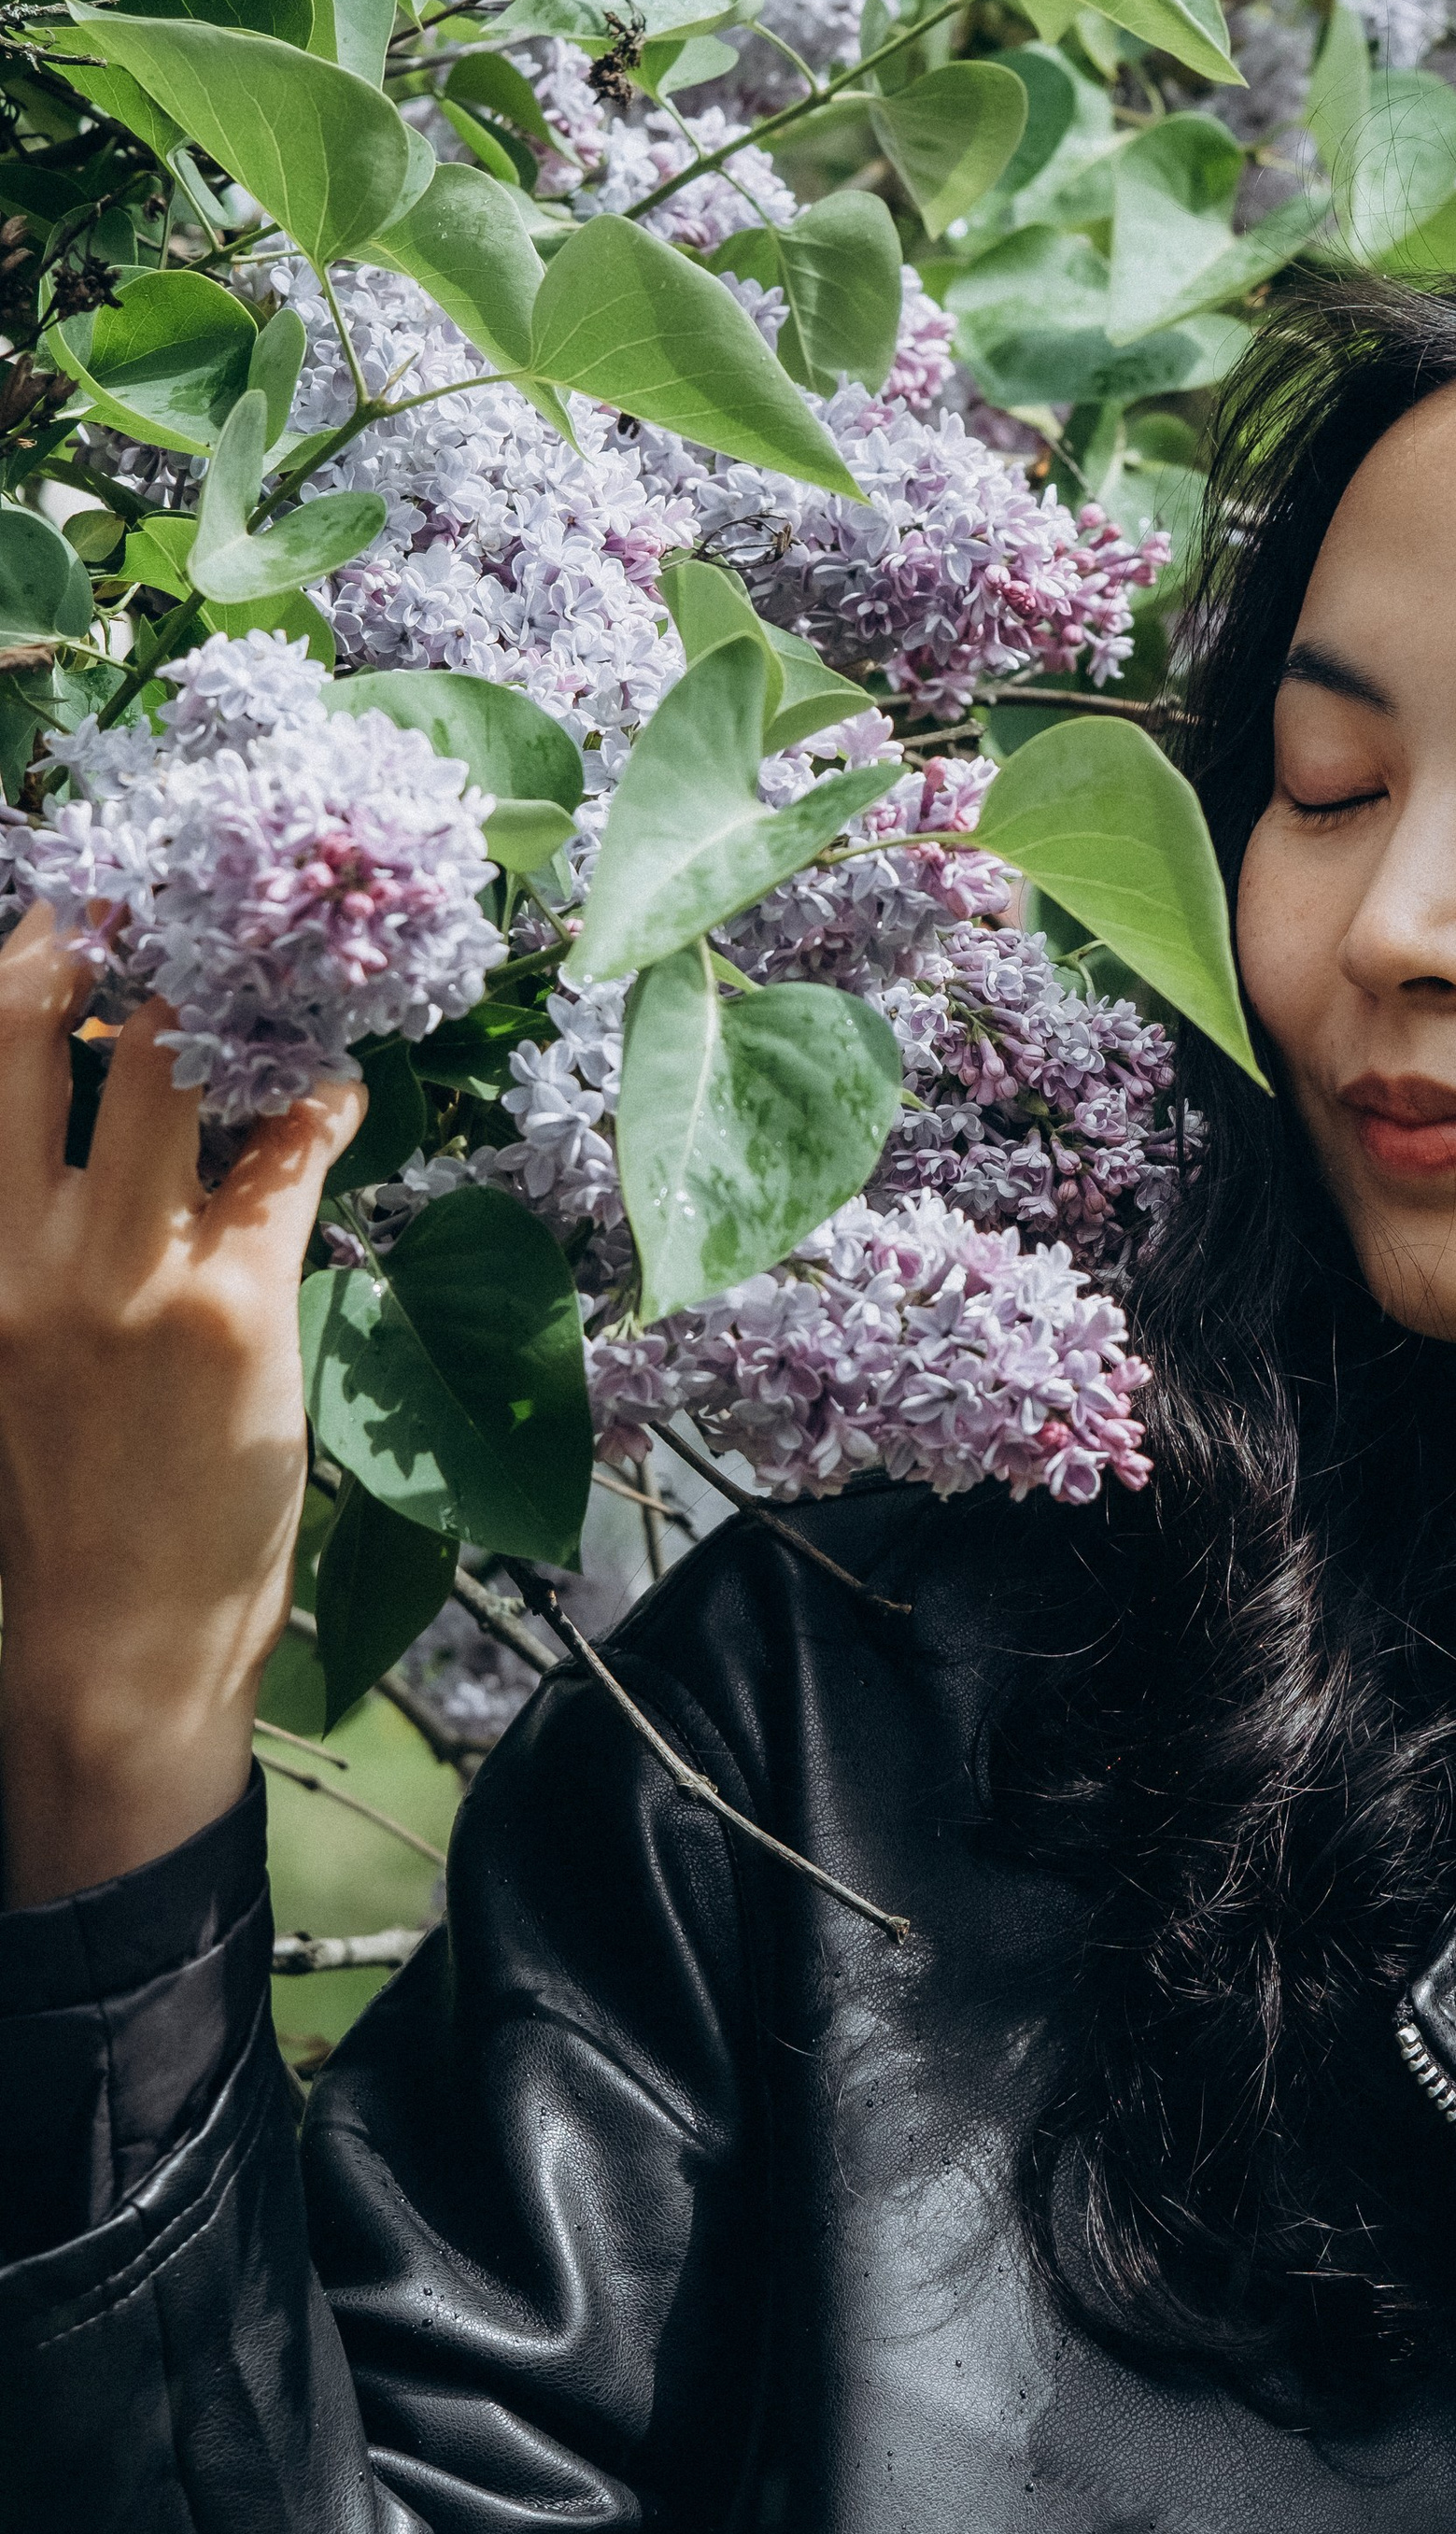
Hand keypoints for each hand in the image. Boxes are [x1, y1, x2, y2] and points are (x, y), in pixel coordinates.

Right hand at [0, 905, 360, 1905]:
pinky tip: (344, 1081)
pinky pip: (287, 1160)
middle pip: (55, 1034)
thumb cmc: (60, 1509)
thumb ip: (31, 1248)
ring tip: (279, 955)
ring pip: (178, 1076)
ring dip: (234, 999)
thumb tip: (79, 1151)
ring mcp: (135, 1274)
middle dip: (117, 937)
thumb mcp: (8, 1359)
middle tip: (172, 886)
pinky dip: (320, 1103)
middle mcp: (31, 1250)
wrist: (113, 1647)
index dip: (23, 963)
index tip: (68, 902)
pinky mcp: (239, 1307)